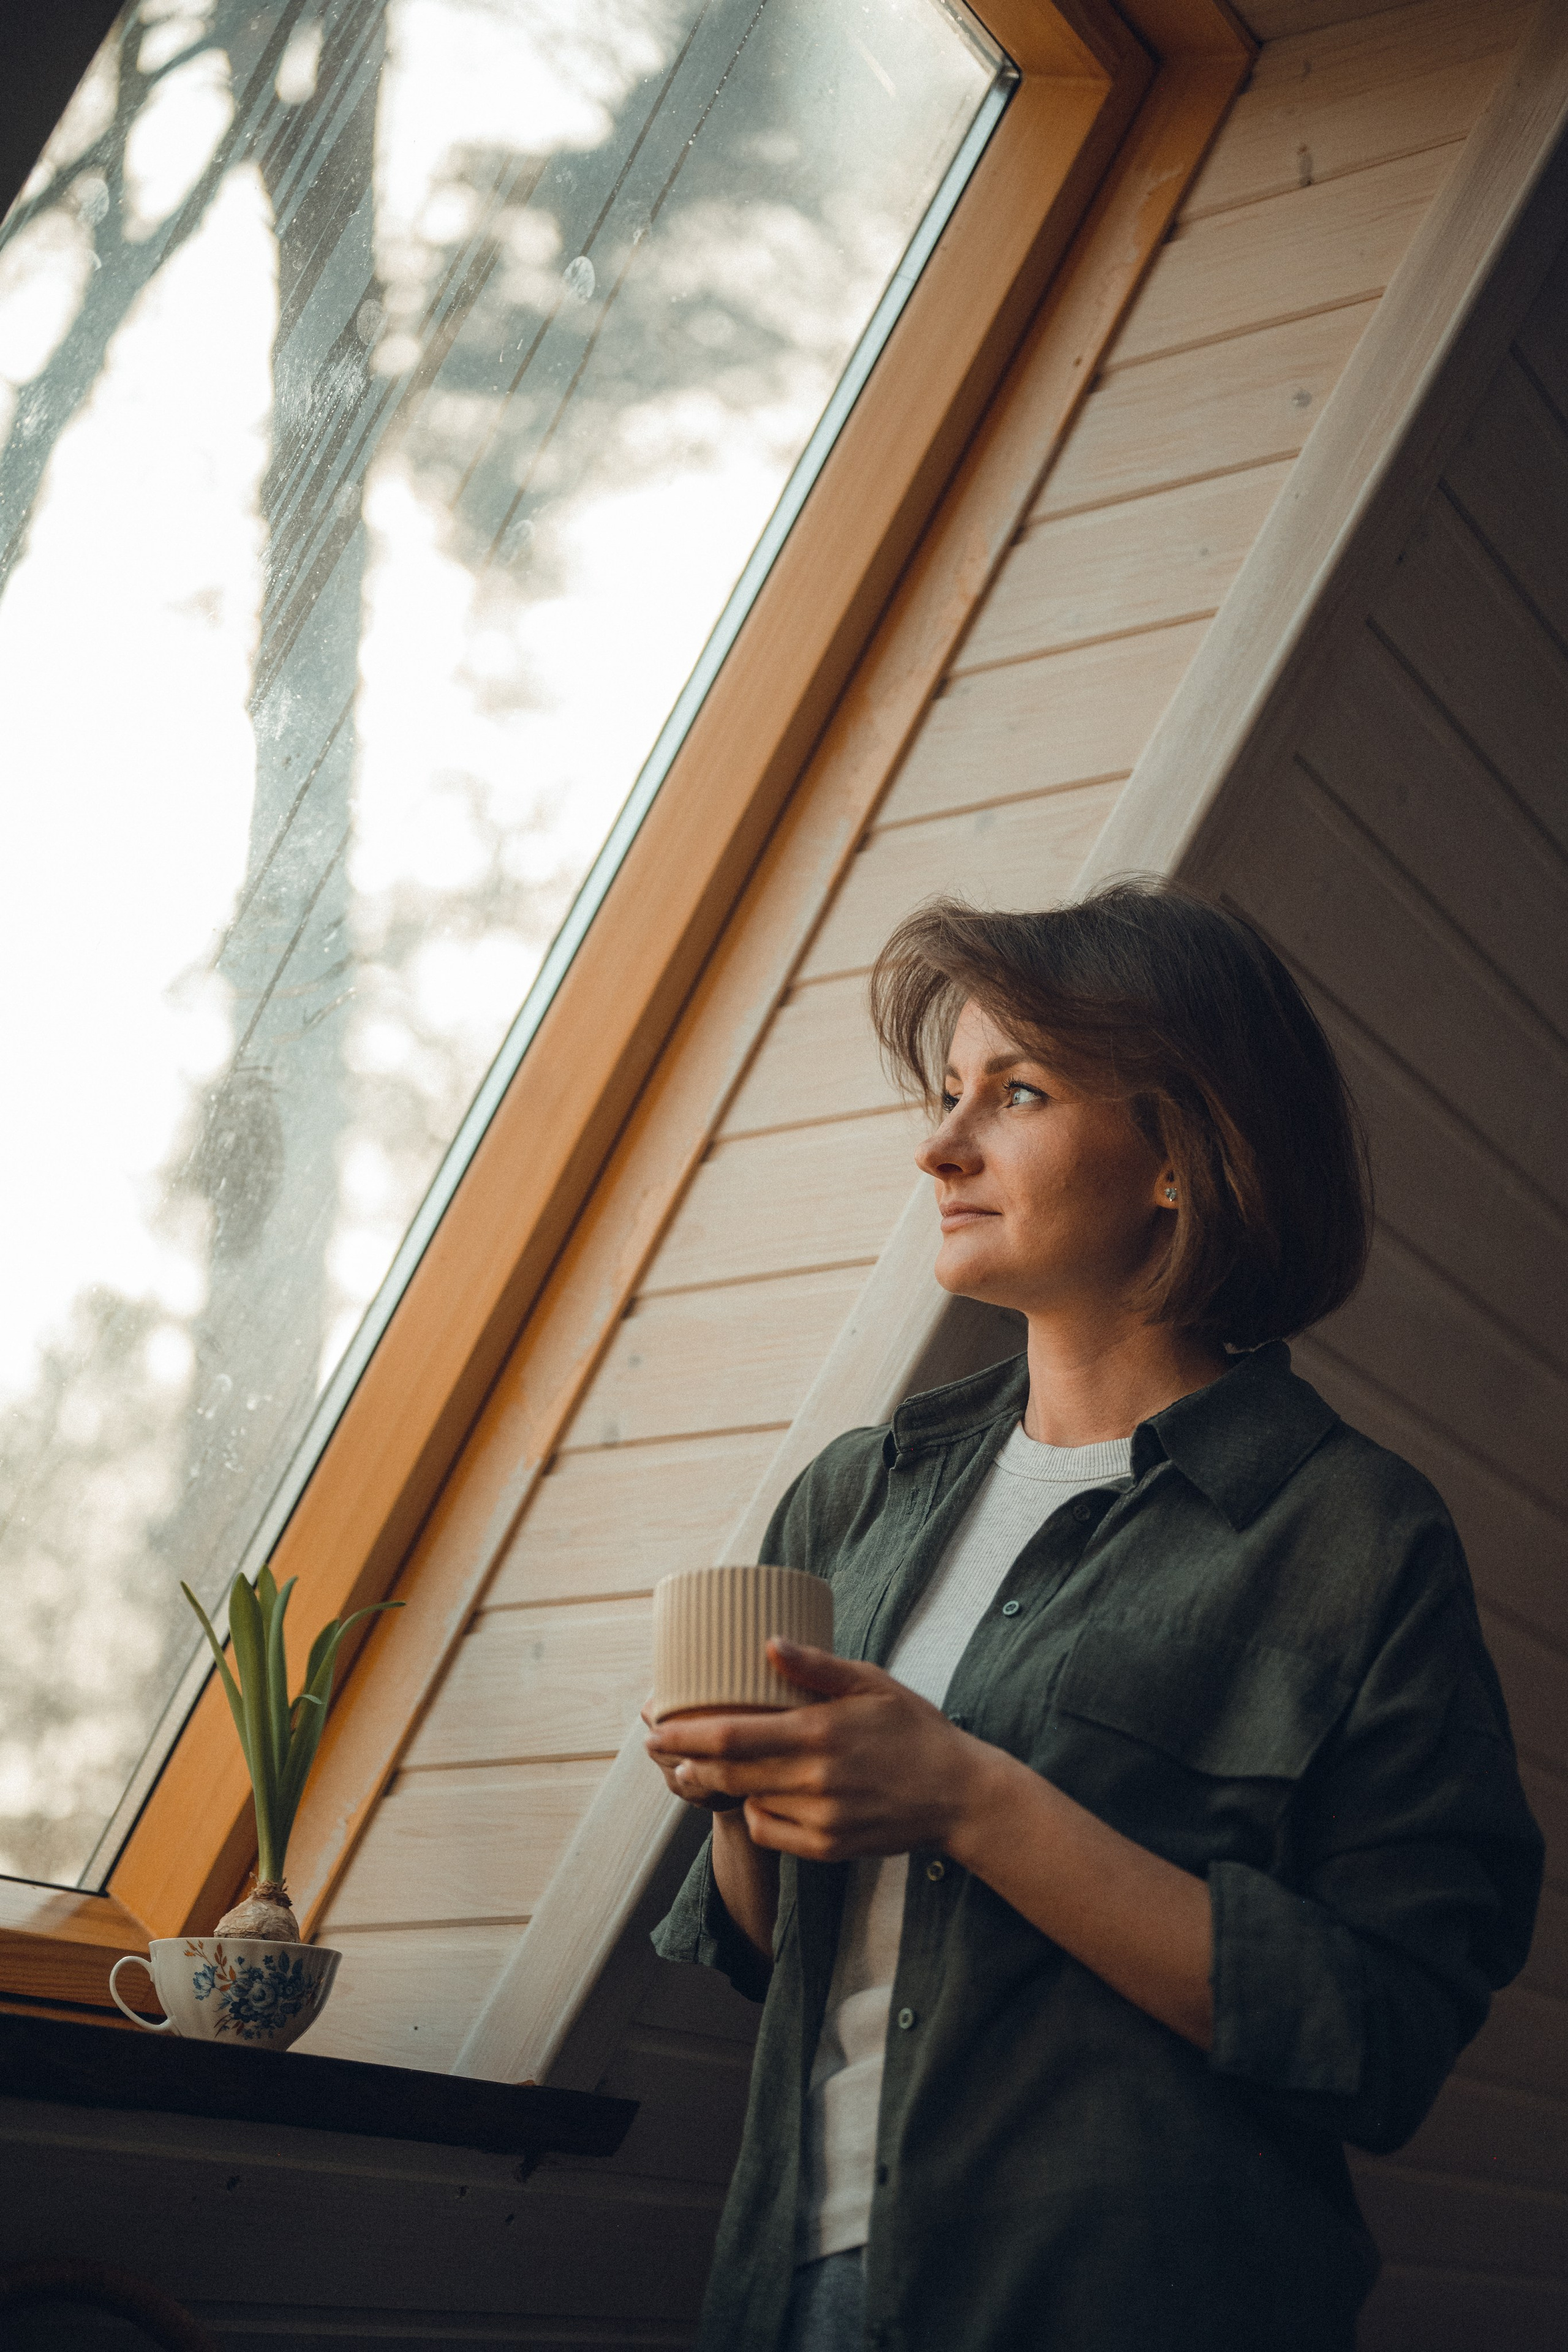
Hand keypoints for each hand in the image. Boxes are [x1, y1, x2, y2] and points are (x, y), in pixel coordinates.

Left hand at [643, 1640, 1004, 1862]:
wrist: (959, 1795)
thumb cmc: (914, 1729)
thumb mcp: (871, 1683)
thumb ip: (816, 1666)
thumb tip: (767, 1642)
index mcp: (818, 1733)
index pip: (732, 1735)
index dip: (685, 1735)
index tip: (656, 1728)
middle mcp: (814, 1780)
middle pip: (727, 1773)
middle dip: (685, 1761)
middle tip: (658, 1747)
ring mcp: (820, 1819)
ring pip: (746, 1803)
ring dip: (718, 1786)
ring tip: (701, 1767)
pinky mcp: (828, 1848)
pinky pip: (771, 1832)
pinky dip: (756, 1813)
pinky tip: (757, 1796)